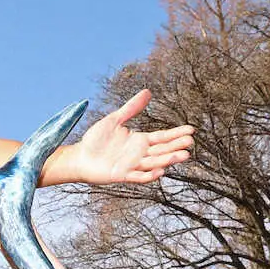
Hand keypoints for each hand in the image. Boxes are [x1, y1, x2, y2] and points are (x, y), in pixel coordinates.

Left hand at [63, 89, 193, 184]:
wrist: (78, 156)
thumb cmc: (95, 139)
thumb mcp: (114, 120)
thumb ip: (131, 108)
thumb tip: (147, 91)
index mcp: (140, 140)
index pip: (162, 137)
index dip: (176, 134)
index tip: (191, 129)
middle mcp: (139, 154)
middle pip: (162, 150)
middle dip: (176, 147)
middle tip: (190, 142)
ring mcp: (131, 165)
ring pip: (154, 163)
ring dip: (168, 160)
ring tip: (183, 155)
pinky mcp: (121, 175)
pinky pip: (138, 177)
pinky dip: (148, 175)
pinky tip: (159, 171)